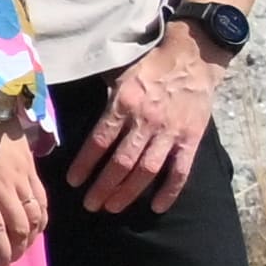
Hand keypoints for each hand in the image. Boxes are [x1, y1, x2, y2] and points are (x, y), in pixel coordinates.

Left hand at [0, 98, 45, 262]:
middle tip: (9, 261)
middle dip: (17, 250)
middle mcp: (5, 187)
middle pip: (19, 227)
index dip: (0, 252)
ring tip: (23, 247)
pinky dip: (43, 216)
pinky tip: (37, 223)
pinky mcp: (32, 167)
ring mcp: (22, 177)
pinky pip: (42, 198)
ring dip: (33, 236)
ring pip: (36, 215)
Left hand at [73, 31, 222, 211]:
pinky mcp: (191, 139)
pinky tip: (156, 207)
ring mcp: (170, 132)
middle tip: (90, 205)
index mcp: (124, 103)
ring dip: (128, 193)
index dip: (84, 164)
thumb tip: (77, 116)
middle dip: (103, 187)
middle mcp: (146, 120)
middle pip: (121, 162)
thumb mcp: (119, 75)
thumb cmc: (150, 65)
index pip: (99, 141)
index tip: (73, 182)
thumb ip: (105, 100)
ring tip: (112, 208)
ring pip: (146, 171)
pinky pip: (180, 171)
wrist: (193, 58)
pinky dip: (169, 192)